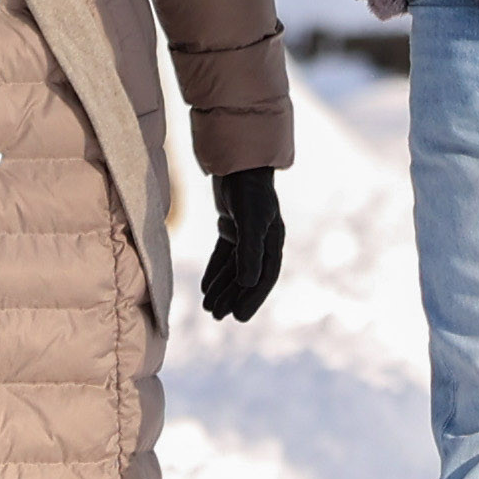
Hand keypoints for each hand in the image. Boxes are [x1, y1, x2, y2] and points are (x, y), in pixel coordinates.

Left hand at [196, 167, 284, 321]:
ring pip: (234, 268)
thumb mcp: (249, 221)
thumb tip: (248, 283)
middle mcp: (262, 240)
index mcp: (273, 241)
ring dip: (222, 287)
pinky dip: (215, 271)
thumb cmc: (247, 190)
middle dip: (232, 297)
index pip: (264, 277)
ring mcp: (246, 233)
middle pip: (247, 276)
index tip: (239, 317)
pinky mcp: (231, 225)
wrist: (236, 161)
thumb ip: (249, 251)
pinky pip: (224, 255)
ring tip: (208, 307)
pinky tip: (205, 288)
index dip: (252, 299)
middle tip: (217, 316)